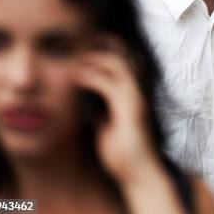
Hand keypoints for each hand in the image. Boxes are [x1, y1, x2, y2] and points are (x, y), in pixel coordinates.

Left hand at [71, 36, 160, 185]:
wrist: (139, 173)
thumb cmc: (124, 152)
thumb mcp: (108, 125)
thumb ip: (102, 110)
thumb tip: (87, 103)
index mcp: (135, 92)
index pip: (125, 58)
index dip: (108, 47)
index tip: (86, 43)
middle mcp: (140, 90)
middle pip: (123, 53)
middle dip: (101, 44)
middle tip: (78, 40)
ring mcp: (136, 97)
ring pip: (117, 63)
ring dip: (93, 57)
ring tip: (74, 58)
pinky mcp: (130, 108)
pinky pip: (108, 83)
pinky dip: (90, 76)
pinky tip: (76, 78)